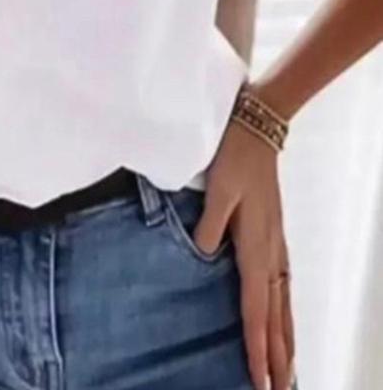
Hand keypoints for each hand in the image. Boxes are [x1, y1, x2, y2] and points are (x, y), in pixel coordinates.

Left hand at [192, 116, 295, 389]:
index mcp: (253, 244)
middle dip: (278, 356)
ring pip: (283, 303)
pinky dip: (286, 311)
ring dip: (287, 339)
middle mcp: (269, 251)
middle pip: (275, 315)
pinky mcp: (275, 236)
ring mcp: (276, 244)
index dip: (257, 345)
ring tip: (289, 372)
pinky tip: (285, 320)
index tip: (258, 378)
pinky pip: (283, 285)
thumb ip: (209, 224)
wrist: (258, 128)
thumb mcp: (217, 188)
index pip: (254, 306)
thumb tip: (202, 255)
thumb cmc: (234, 158)